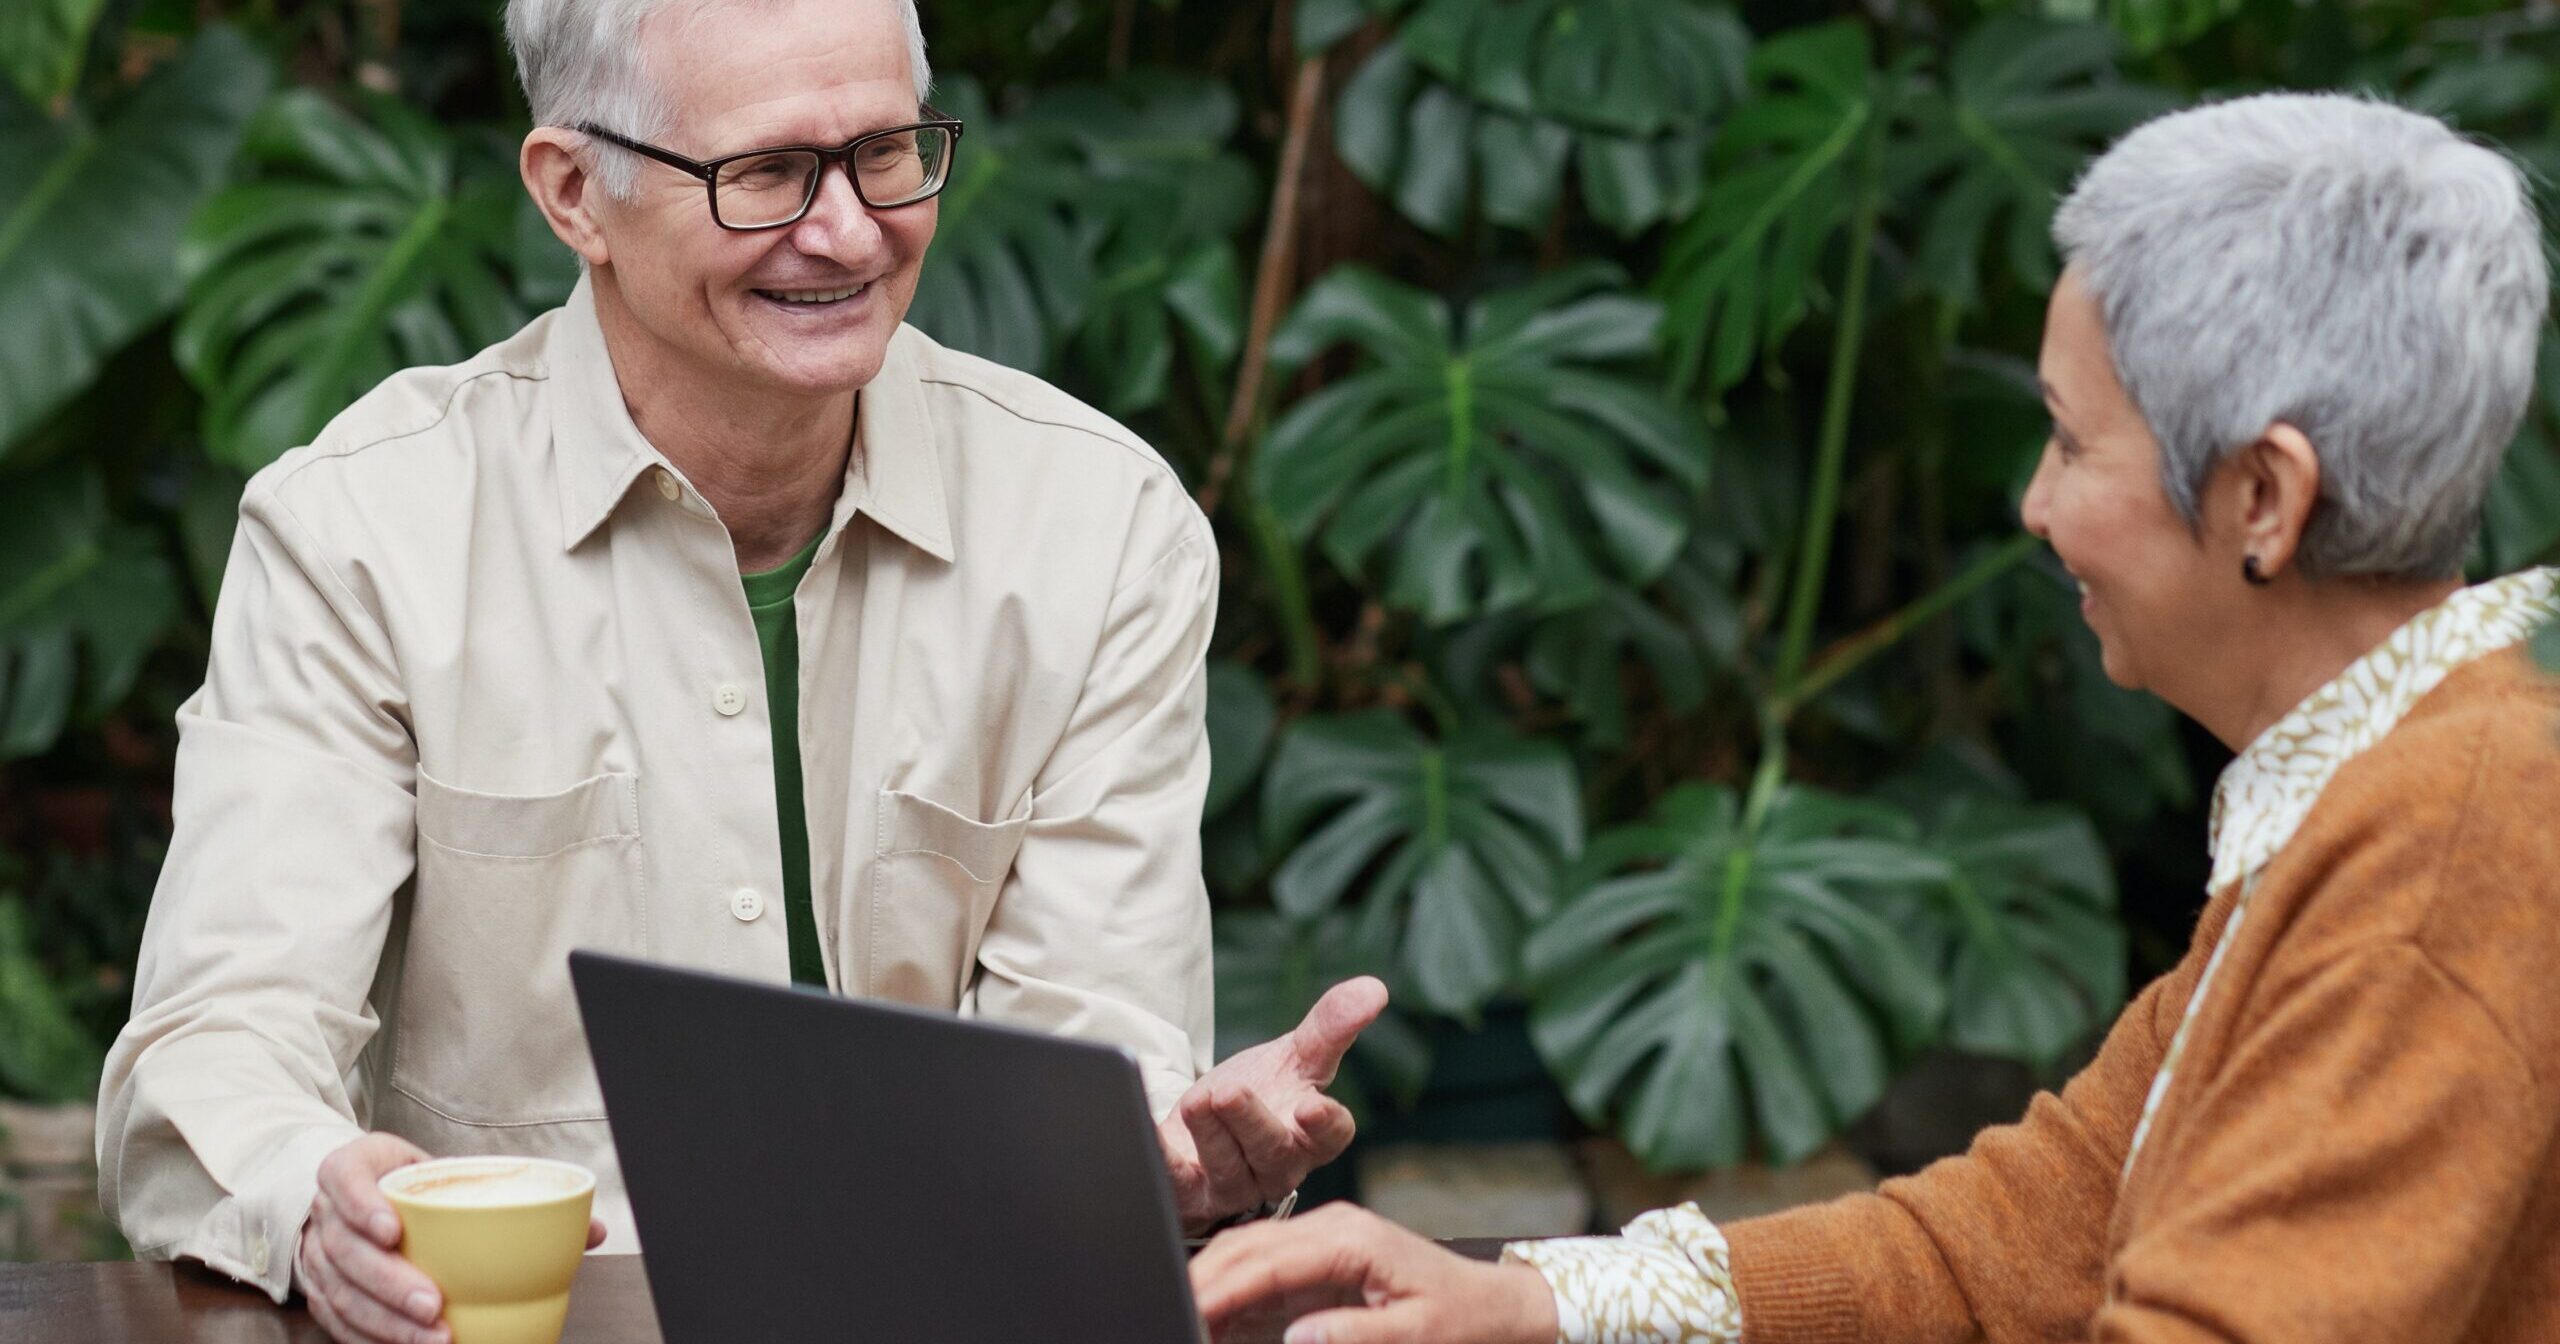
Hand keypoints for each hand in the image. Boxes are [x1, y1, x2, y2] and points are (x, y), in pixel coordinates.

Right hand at [297, 1134, 606, 1343]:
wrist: (353, 1195)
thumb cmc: (412, 1185)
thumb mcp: (449, 1170)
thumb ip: (514, 1194)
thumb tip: (594, 1231)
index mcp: (354, 1168)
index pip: (346, 1180)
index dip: (363, 1205)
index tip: (394, 1229)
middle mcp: (327, 1214)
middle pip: (347, 1250)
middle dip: (390, 1281)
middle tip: (433, 1304)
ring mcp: (318, 1255)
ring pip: (343, 1293)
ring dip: (387, 1321)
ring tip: (433, 1338)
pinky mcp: (321, 1292)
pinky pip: (339, 1322)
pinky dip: (371, 1338)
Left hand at [1159, 977, 1386, 1232]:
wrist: (1205, 1127)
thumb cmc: (1261, 1094)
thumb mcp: (1294, 1058)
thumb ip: (1331, 1027)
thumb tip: (1374, 988)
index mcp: (1310, 1136)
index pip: (1331, 1136)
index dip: (1325, 1125)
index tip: (1312, 1107)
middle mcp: (1276, 1168)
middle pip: (1272, 1152)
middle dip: (1250, 1123)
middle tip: (1228, 1092)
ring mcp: (1233, 1185)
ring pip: (1227, 1168)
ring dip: (1210, 1134)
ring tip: (1195, 1101)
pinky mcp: (1189, 1193)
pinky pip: (1174, 1181)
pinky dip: (1162, 1160)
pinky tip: (1149, 1134)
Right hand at [1191, 1202, 1560, 1343]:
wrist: (1496, 1306)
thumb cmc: (1462, 1320)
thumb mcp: (1417, 1337)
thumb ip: (1357, 1337)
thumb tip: (1296, 1335)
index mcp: (1351, 1240)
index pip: (1267, 1261)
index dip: (1221, 1290)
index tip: (1188, 1313)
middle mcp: (1332, 1228)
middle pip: (1246, 1245)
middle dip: (1203, 1280)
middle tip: (1171, 1312)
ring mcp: (1325, 1238)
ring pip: (1248, 1249)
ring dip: (1213, 1281)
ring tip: (1184, 1315)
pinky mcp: (1323, 1256)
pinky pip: (1266, 1266)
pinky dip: (1234, 1288)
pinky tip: (1215, 1316)